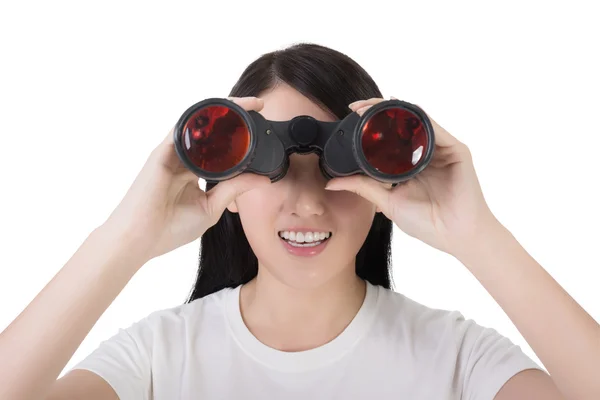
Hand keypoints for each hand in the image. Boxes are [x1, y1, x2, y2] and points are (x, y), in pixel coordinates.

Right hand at [103, 96, 270, 261]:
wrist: (140, 238)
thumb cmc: (170, 228)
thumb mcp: (212, 207)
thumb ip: (235, 189)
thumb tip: (263, 180)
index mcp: (194, 171)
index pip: (219, 148)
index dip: (238, 138)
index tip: (260, 129)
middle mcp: (184, 158)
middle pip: (210, 131)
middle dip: (233, 116)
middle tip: (258, 106)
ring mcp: (173, 153)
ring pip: (198, 123)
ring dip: (220, 111)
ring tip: (245, 103)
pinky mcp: (163, 151)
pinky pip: (183, 126)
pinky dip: (200, 117)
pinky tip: (219, 110)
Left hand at [325, 97, 498, 256]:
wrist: (456, 237)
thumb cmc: (429, 223)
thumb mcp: (388, 201)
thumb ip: (363, 187)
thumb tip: (332, 182)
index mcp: (410, 164)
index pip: (390, 136)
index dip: (371, 124)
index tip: (351, 115)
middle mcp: (426, 153)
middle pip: (402, 123)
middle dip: (378, 111)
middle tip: (356, 108)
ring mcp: (442, 150)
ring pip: (416, 119)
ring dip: (393, 110)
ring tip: (370, 107)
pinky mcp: (456, 150)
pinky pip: (434, 127)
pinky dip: (416, 118)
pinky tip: (399, 114)